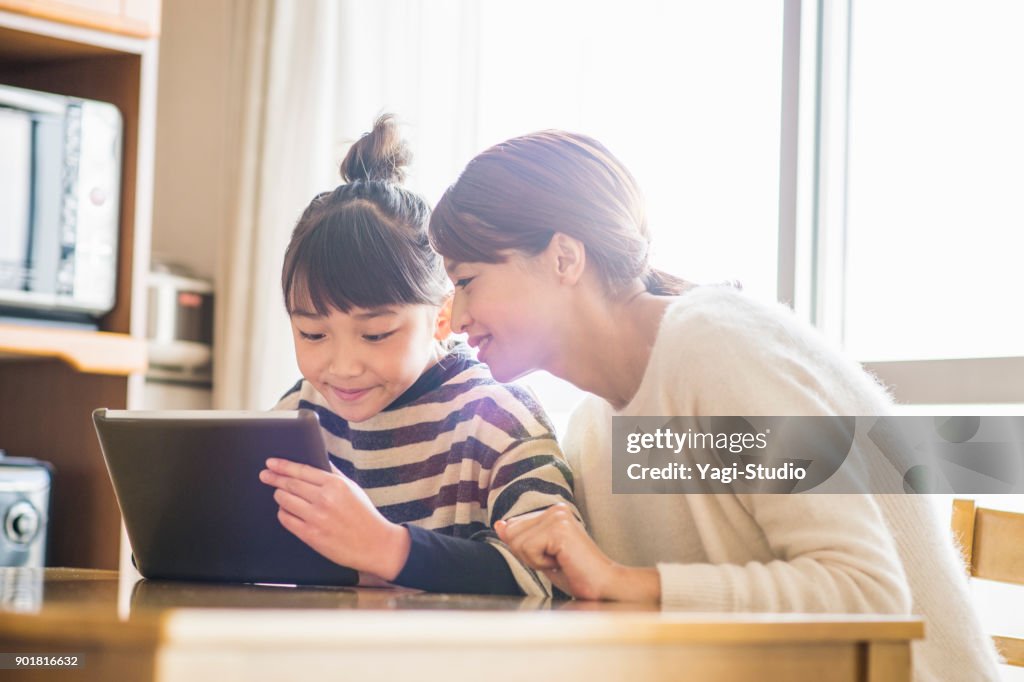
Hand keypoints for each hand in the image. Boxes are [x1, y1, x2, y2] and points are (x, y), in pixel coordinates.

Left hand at [259, 458, 409, 580]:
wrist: (374, 544)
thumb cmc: (364, 515)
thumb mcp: (353, 488)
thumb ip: (334, 474)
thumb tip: (319, 461)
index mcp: (335, 485)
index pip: (302, 471)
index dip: (283, 466)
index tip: (271, 462)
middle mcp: (324, 499)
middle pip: (290, 484)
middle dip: (273, 478)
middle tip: (264, 475)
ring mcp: (316, 518)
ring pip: (285, 501)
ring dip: (279, 496)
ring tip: (279, 494)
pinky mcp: (311, 535)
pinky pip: (286, 520)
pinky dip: (283, 513)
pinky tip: (286, 511)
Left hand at [495, 504, 660, 602]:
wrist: (602, 587)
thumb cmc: (575, 573)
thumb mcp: (540, 555)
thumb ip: (521, 538)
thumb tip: (499, 524)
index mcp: (553, 511)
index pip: (513, 527)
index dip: (526, 551)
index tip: (552, 557)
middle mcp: (556, 508)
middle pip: (512, 532)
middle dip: (528, 555)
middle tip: (556, 561)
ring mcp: (558, 516)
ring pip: (517, 541)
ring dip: (535, 560)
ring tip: (560, 561)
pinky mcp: (559, 528)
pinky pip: (528, 548)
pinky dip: (541, 563)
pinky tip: (562, 562)